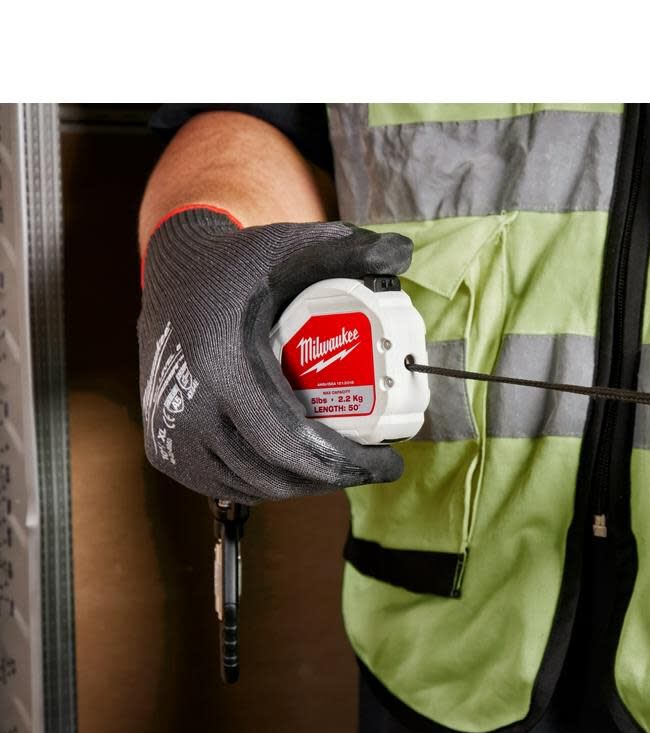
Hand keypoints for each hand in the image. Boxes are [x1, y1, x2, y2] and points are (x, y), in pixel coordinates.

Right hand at [138, 207, 411, 502]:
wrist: (170, 274)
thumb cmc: (233, 264)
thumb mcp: (287, 246)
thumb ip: (347, 247)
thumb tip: (403, 253)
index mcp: (221, 365)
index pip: (290, 442)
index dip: (345, 464)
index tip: (389, 462)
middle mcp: (188, 408)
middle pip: (275, 473)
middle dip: (333, 478)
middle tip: (372, 466)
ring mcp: (171, 434)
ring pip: (251, 486)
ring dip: (303, 485)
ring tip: (342, 467)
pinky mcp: (163, 449)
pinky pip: (224, 486)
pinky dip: (266, 485)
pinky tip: (299, 471)